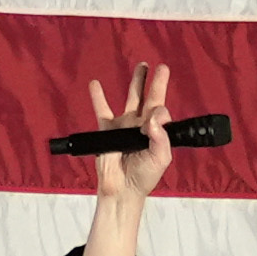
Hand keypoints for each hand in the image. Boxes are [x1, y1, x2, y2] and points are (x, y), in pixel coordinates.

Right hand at [81, 62, 174, 229]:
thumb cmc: (144, 176)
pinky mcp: (107, 129)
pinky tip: (95, 84)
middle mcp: (141, 124)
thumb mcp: (160, 158)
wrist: (121, 189)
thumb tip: (156, 116)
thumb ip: (161, 137)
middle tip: (160, 67)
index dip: (160, 102)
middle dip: (155, 82)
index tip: (156, 104)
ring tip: (142, 66)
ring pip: (131, 98)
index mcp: (156, 130)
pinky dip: (98, 97)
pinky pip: (102, 110)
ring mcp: (124, 125)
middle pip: (149, 97)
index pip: (161, 109)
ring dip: (136, 82)